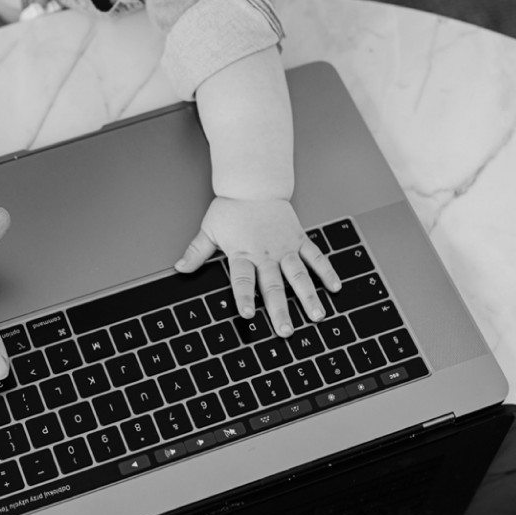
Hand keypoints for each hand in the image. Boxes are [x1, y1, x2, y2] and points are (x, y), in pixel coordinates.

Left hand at [175, 198, 339, 335]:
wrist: (255, 183)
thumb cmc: (232, 206)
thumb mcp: (209, 230)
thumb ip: (196, 252)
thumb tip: (180, 268)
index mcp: (243, 253)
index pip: (243, 280)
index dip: (244, 297)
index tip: (248, 315)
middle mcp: (266, 253)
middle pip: (274, 285)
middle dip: (280, 310)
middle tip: (286, 331)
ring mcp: (286, 248)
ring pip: (299, 276)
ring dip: (308, 297)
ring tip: (317, 316)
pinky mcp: (300, 239)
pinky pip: (316, 257)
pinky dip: (326, 272)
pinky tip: (335, 288)